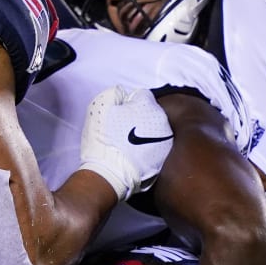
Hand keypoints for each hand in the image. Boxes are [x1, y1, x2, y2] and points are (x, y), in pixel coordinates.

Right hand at [78, 85, 173, 200]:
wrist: (109, 171)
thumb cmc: (103, 138)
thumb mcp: (101, 105)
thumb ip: (115, 93)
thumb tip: (123, 95)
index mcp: (147, 104)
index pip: (141, 95)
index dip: (129, 103)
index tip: (120, 113)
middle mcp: (161, 119)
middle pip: (151, 112)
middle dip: (140, 117)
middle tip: (123, 129)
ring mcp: (165, 139)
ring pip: (155, 129)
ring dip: (145, 132)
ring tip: (129, 144)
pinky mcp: (164, 156)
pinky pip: (156, 146)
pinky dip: (148, 147)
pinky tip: (135, 154)